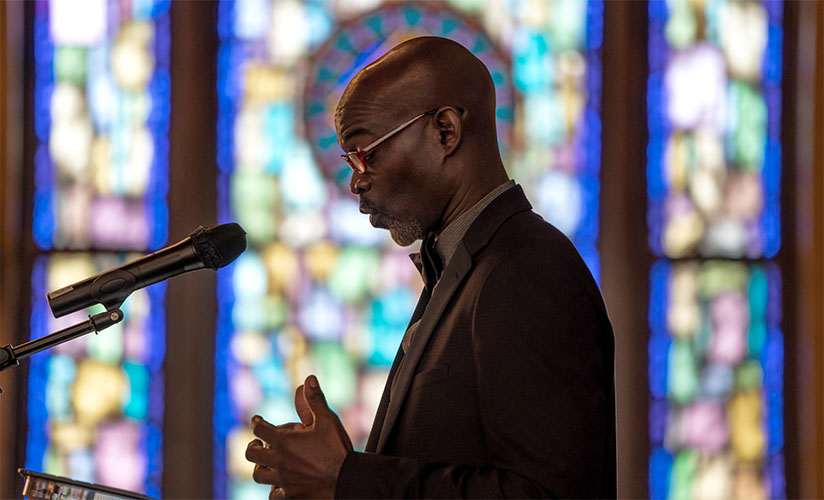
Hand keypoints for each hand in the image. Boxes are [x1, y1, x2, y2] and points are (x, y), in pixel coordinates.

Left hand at [245, 375, 353, 498]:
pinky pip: (273, 494)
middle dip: (253, 445)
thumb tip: (308, 379)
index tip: (257, 420)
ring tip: (268, 462)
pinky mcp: (290, 495)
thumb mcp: (328, 420)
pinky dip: (274, 488)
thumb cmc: (337, 449)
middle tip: (259, 442)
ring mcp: (283, 480)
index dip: (257, 422)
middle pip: (251, 453)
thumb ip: (315, 400)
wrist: (348, 480)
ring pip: (258, 474)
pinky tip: (281, 482)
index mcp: (284, 441)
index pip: (259, 428)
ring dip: (261, 466)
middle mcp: (279, 461)